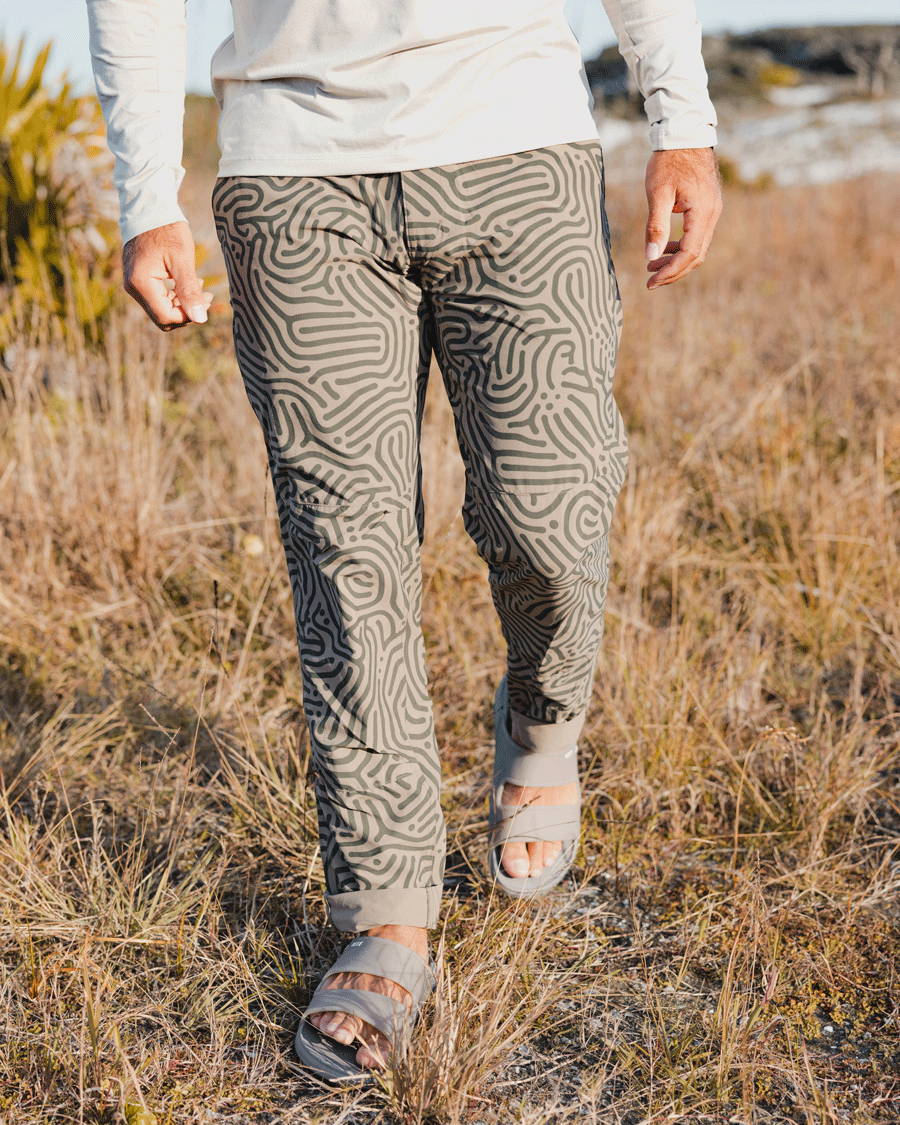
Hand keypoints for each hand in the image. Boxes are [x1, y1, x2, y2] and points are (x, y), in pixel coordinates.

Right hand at [123, 222, 212, 329]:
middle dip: (187, 311)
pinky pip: (157, 299)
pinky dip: (174, 296)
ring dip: (182, 304)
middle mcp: (132, 288)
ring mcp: (133, 285)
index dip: (188, 316)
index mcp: (141, 283)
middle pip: (163, 317)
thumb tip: (200, 319)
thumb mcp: (182, 260)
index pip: (166, 317)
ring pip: (161, 309)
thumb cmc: (167, 230)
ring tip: (201, 287)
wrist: (149, 209)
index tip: (206, 301)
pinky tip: (188, 284)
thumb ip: (190, 291)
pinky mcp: (138, 281)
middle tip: (206, 295)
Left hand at [644, 148, 721, 289]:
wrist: (685, 133)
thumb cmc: (669, 160)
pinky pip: (698, 234)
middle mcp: (712, 214)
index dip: (670, 272)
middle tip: (650, 281)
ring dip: (676, 260)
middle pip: (696, 256)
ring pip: (698, 247)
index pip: (689, 254)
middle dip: (673, 272)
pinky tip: (665, 247)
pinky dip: (682, 246)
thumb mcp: (657, 193)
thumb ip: (655, 226)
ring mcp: (713, 210)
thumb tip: (650, 257)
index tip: (651, 282)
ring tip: (652, 266)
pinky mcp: (708, 206)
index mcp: (702, 212)